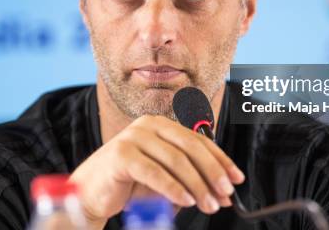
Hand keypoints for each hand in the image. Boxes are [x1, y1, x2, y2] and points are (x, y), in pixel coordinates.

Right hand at [69, 115, 244, 228]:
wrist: (92, 193)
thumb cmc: (130, 184)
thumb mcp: (167, 179)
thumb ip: (192, 180)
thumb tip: (223, 193)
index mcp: (161, 124)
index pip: (198, 139)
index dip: (220, 159)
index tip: (236, 179)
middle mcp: (148, 124)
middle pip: (190, 147)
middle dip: (212, 172)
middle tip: (225, 193)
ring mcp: (133, 136)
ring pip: (175, 160)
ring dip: (196, 185)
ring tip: (208, 204)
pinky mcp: (121, 154)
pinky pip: (154, 172)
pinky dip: (173, 188)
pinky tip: (186, 201)